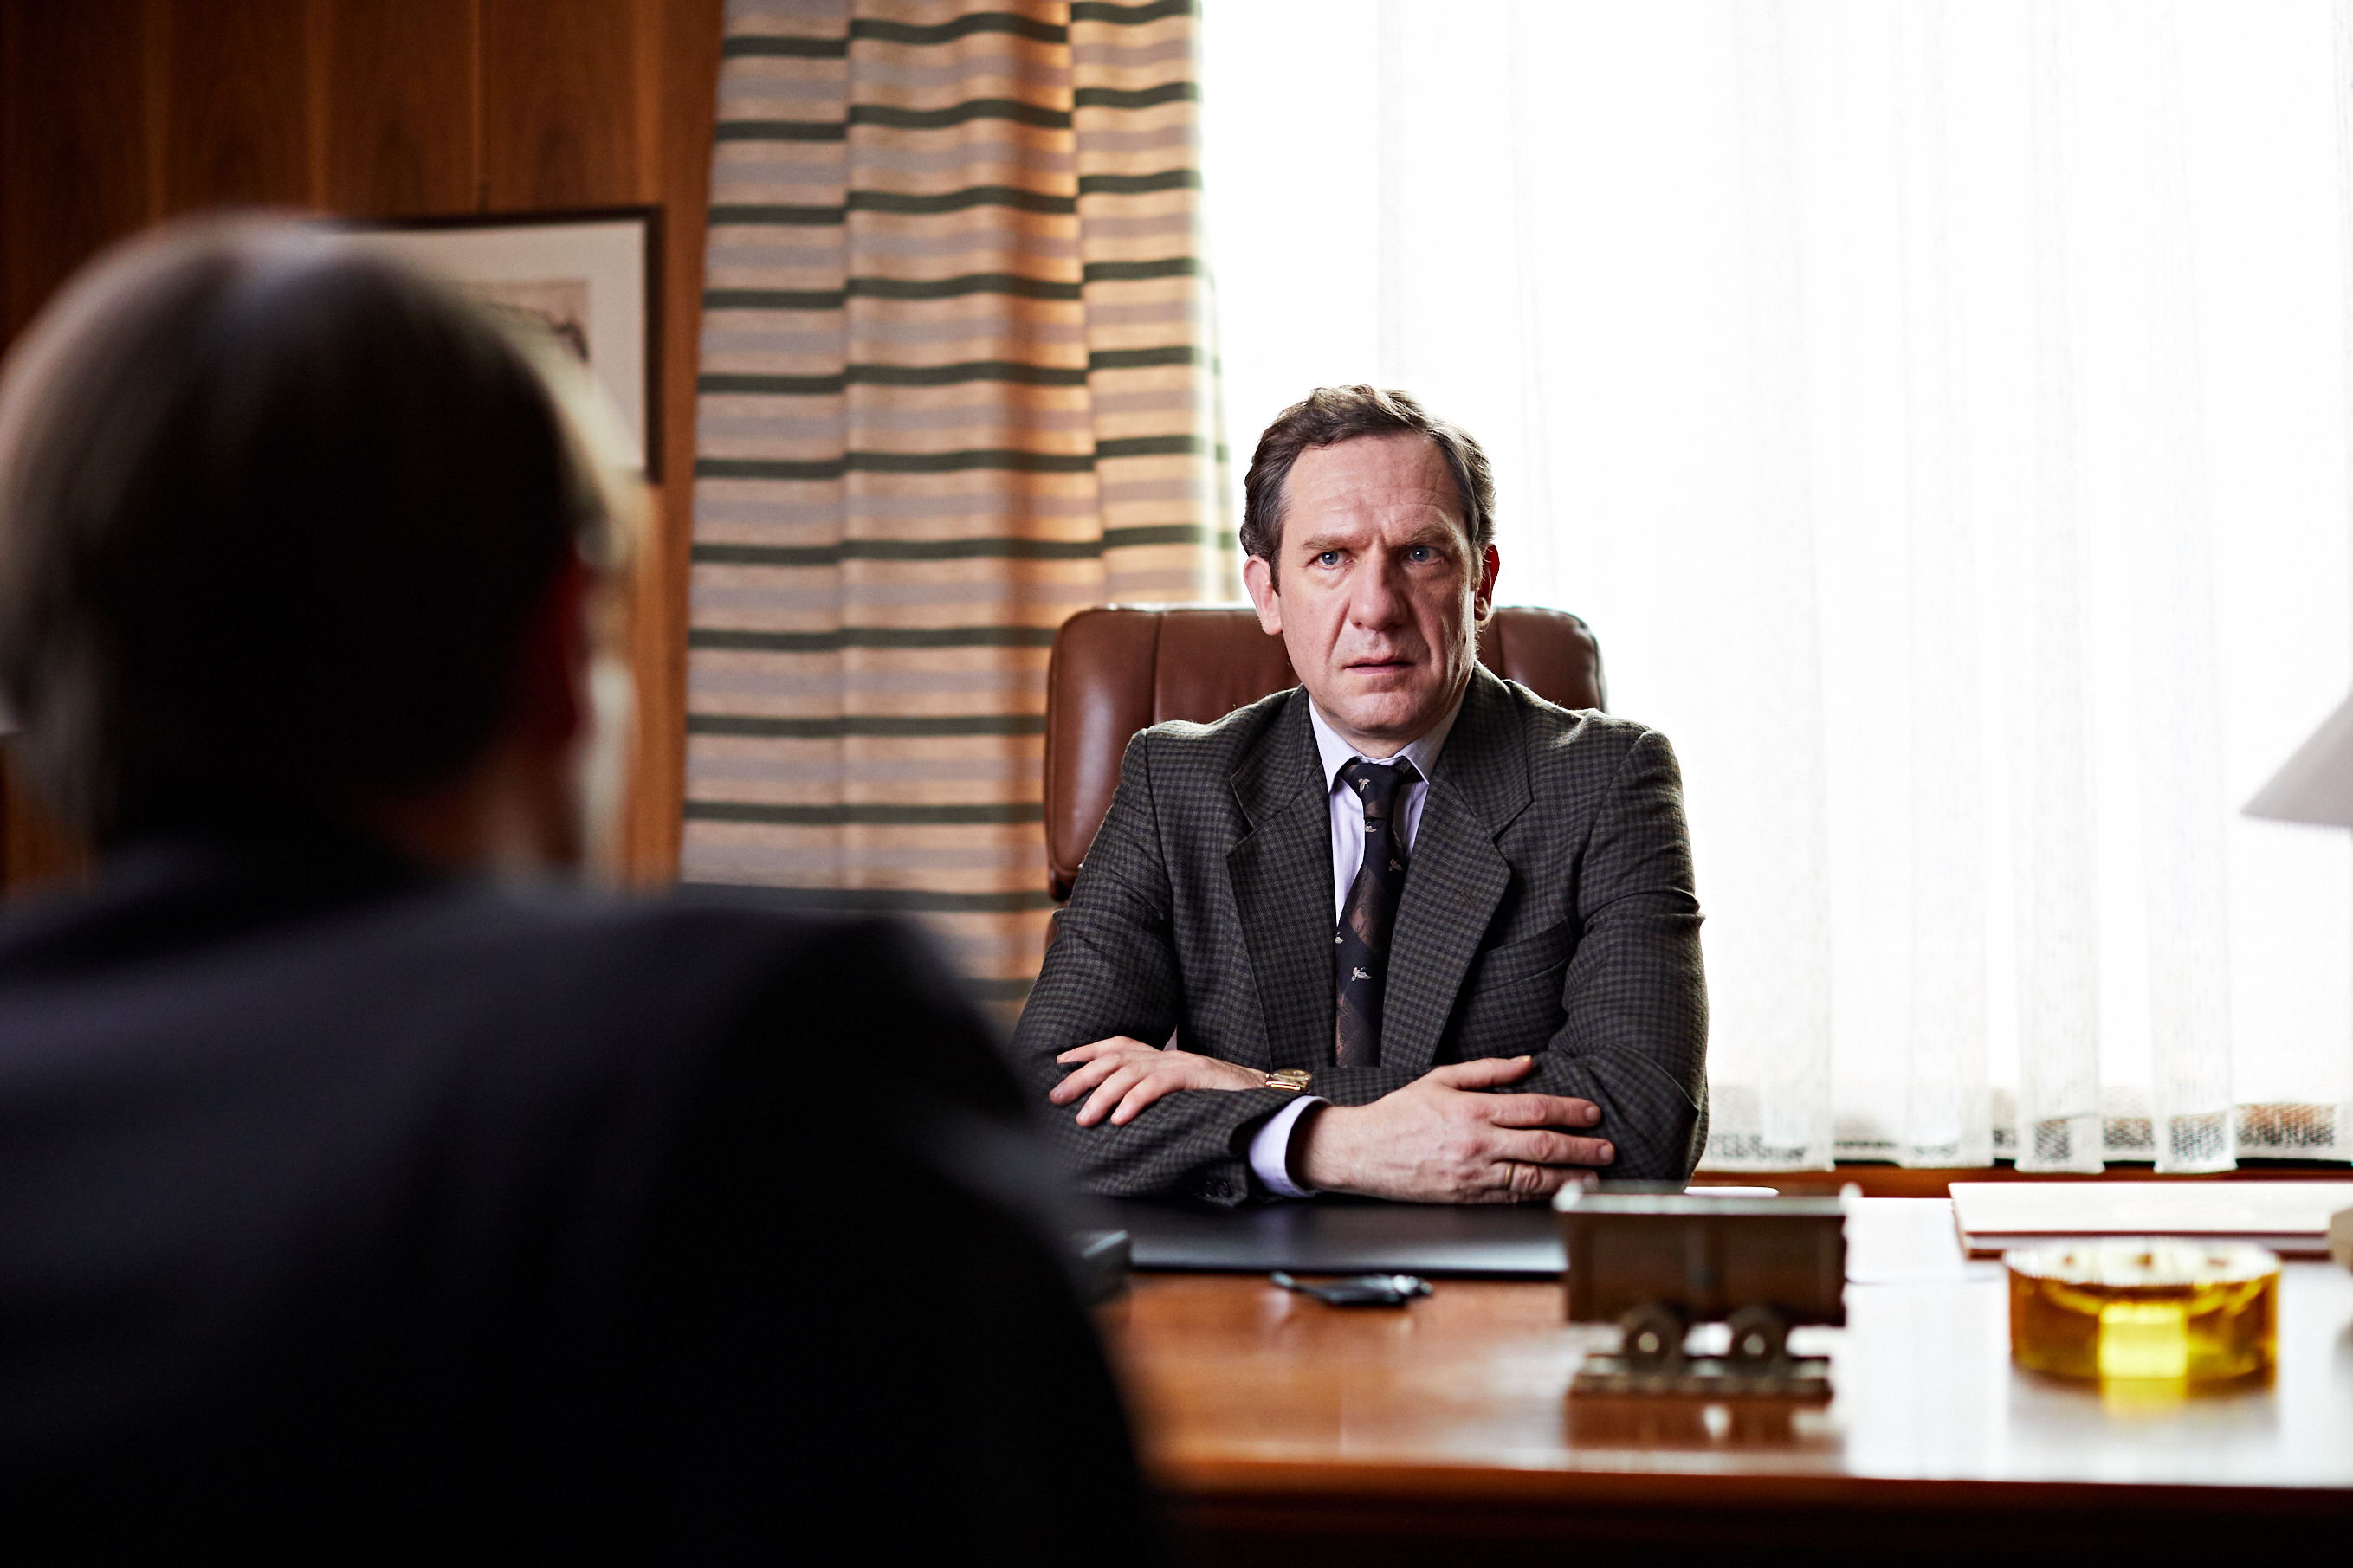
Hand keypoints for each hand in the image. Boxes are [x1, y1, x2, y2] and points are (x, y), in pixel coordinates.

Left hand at [1050, 1036, 1268, 1126]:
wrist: (1269, 1098)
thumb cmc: (1224, 1103)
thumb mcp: (1182, 1096)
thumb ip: (1155, 1097)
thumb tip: (1120, 1116)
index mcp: (1164, 1057)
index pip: (1118, 1044)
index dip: (1087, 1051)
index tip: (1060, 1061)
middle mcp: (1169, 1055)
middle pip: (1115, 1057)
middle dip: (1081, 1077)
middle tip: (1055, 1097)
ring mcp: (1182, 1064)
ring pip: (1131, 1072)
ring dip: (1102, 1095)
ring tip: (1084, 1118)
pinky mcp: (1196, 1077)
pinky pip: (1159, 1085)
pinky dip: (1135, 1101)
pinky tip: (1119, 1118)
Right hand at [1295, 1055, 1611, 1202]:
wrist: (1362, 1152)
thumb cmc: (1399, 1114)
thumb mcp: (1440, 1079)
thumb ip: (1487, 1070)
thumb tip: (1526, 1063)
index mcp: (1472, 1110)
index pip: (1534, 1109)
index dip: (1569, 1111)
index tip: (1592, 1113)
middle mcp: (1476, 1144)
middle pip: (1542, 1145)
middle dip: (1581, 1147)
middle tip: (1607, 1148)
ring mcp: (1473, 1175)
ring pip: (1533, 1177)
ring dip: (1568, 1177)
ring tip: (1593, 1175)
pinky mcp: (1466, 1197)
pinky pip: (1511, 1198)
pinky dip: (1539, 1196)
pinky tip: (1558, 1193)